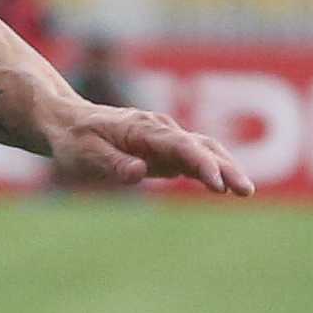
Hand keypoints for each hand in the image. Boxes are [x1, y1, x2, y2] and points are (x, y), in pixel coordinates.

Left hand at [43, 102, 254, 195]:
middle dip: (226, 167)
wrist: (66, 121)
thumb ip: (112, 164)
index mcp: (142, 129)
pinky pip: (195, 158)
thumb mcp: (83, 155)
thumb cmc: (74, 139)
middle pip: (202, 146)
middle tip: (246, 191)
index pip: (181, 146)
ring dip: (226, 168)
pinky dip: (214, 170)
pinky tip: (227, 187)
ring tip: (245, 191)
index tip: (218, 184)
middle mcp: (160, 129)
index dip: (202, 164)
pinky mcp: (165, 150)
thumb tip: (141, 172)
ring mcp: (165, 138)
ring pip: (204, 149)